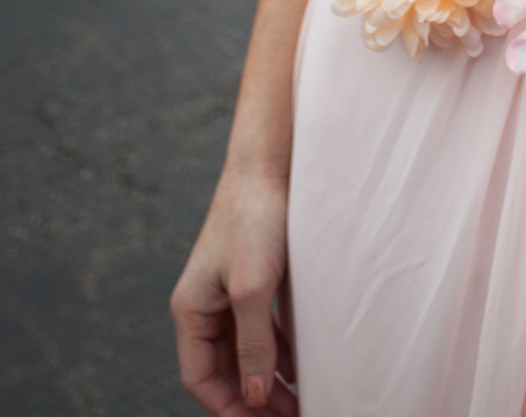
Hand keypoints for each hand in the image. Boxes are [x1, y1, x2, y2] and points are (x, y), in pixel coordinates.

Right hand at [171, 165, 296, 414]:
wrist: (271, 162)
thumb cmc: (255, 218)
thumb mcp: (253, 288)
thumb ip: (252, 345)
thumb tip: (253, 396)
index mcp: (191, 310)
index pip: (201, 379)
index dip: (229, 407)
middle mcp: (207, 305)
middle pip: (225, 369)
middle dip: (254, 399)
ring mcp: (231, 292)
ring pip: (247, 351)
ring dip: (270, 378)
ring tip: (301, 402)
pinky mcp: (255, 278)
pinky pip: (263, 328)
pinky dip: (280, 350)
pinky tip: (304, 366)